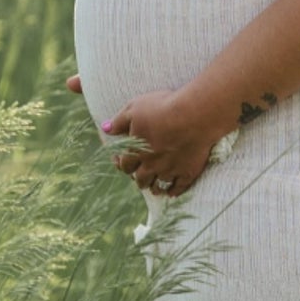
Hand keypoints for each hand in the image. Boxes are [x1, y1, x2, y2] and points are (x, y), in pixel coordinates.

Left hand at [70, 77, 215, 196]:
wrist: (193, 115)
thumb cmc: (162, 109)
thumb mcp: (135, 109)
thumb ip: (119, 121)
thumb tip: (105, 128)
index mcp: (137, 151)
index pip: (125, 164)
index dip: (121, 164)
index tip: (120, 161)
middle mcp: (152, 165)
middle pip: (141, 179)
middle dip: (138, 179)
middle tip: (139, 177)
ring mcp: (171, 170)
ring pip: (158, 186)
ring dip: (154, 187)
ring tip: (154, 187)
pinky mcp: (188, 171)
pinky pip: (179, 187)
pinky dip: (174, 191)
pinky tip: (172, 192)